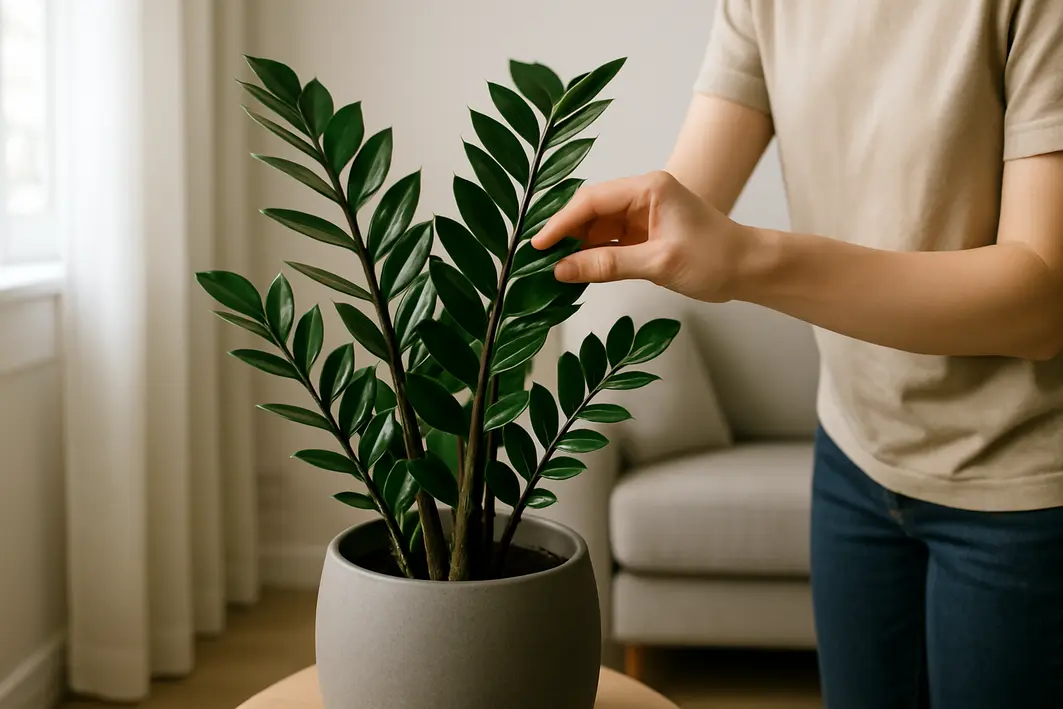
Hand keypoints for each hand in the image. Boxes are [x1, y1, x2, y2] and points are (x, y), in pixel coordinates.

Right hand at [531, 170, 761, 302]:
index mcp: (648, 188)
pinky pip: (608, 242)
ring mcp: (642, 215)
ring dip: (576, 247)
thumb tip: (562, 270)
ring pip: (597, 228)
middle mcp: (642, 195)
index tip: (537, 244)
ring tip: (552, 269)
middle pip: (590, 211)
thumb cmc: (715, 258)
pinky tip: (576, 271)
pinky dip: (592, 256)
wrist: (749, 269)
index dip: (561, 222)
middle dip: (565, 234)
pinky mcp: (644, 235)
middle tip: (537, 259)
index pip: (591, 200)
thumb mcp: (658, 263)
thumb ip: (608, 265)